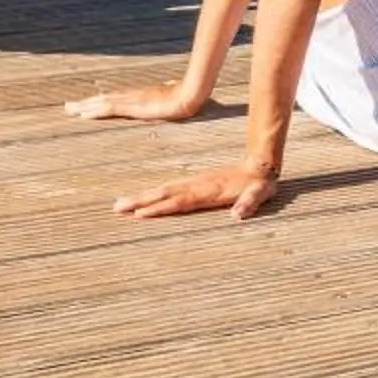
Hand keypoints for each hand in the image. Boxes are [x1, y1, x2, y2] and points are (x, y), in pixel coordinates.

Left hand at [64, 82, 209, 123]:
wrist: (190, 94)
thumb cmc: (185, 95)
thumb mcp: (174, 96)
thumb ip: (169, 95)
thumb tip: (174, 91)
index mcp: (139, 96)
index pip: (114, 99)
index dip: (99, 102)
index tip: (86, 105)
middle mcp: (131, 96)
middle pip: (104, 99)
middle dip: (85, 104)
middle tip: (67, 107)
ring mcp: (131, 100)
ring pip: (102, 103)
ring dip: (85, 107)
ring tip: (70, 110)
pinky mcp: (133, 106)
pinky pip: (109, 108)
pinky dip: (95, 111)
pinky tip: (84, 114)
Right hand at [110, 164, 277, 220]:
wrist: (260, 163)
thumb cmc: (259, 184)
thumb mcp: (259, 194)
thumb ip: (249, 203)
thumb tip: (238, 215)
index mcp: (209, 191)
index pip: (181, 201)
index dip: (161, 208)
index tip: (140, 214)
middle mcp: (197, 186)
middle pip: (164, 194)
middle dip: (140, 201)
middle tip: (116, 208)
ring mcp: (194, 183)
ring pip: (163, 190)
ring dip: (142, 197)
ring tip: (120, 204)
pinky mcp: (194, 183)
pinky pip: (169, 189)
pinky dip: (153, 194)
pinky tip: (142, 200)